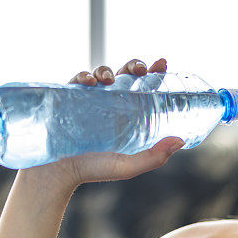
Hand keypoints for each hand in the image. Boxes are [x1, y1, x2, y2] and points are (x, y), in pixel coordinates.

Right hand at [20, 58, 184, 187]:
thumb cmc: (92, 171)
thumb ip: (154, 156)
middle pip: (123, 75)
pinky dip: (82, 76)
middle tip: (140, 69)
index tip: (162, 63)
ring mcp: (87, 100)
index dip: (153, 74)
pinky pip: (75, 80)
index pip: (142, 88)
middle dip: (132, 65)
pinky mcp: (67, 99)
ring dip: (106, 70)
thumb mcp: (127, 166)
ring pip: (100, 74)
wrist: (56, 174)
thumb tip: (180, 140)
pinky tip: (88, 82)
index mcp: (125, 115)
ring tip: (109, 79)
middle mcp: (108, 104)